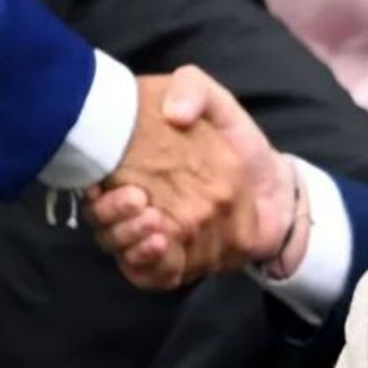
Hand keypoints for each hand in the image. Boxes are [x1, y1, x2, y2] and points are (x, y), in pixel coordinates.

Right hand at [91, 65, 302, 288]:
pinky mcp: (178, 264)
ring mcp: (157, 240)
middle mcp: (139, 211)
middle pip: (107, 227)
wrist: (271, 183)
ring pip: (126, 253)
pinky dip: (151, 267)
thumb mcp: (212, 100)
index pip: (98, 191)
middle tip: (140, 203)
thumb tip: (175, 114)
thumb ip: (193, 89)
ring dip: (133, 243)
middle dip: (117, 221)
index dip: (97, 194)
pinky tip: (163, 248)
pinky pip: (152, 277)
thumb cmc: (235, 141)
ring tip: (156, 227)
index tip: (106, 186)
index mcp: (135, 174)